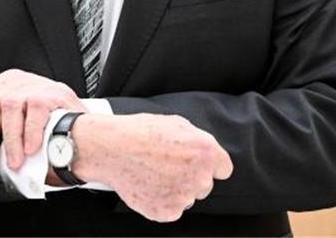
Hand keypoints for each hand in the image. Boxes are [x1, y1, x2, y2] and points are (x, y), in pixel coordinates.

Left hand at [0, 69, 84, 168]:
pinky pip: (35, 114)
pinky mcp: (52, 94)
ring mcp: (35, 85)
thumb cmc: (46, 122)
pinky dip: (30, 134)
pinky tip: (31, 149)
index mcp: (6, 82)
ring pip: (10, 108)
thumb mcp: (15, 106)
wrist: (81, 132)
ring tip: (14, 160)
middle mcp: (18, 80)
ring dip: (10, 140)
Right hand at [71, 113, 232, 221]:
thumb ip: (197, 140)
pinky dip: (161, 201)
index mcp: (206, 152)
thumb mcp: (176, 123)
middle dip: (190, 177)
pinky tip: (148, 185)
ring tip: (154, 173)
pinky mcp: (167, 211)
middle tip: (167, 166)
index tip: (197, 165)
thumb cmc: (141, 132)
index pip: (223, 169)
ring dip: (175, 190)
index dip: (210, 166)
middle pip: (205, 185)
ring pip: (187, 197)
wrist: (112, 148)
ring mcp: (184, 197)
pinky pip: (172, 209)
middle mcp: (199, 176)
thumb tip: (204, 152)